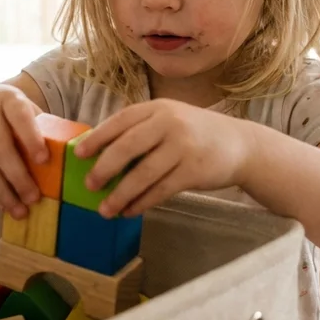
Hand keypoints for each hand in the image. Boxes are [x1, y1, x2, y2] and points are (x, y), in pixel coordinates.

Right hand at [0, 83, 47, 218]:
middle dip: (17, 175)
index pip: (19, 116)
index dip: (31, 138)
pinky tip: (1, 204)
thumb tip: (70, 152)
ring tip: (19, 210)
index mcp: (7, 98)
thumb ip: (39, 124)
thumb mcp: (20, 106)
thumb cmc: (3, 109)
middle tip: (34, 198)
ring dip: (1, 190)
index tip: (44, 161)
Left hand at [74, 99, 252, 217]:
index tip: (79, 154)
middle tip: (89, 185)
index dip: (98, 138)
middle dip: (104, 168)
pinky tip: (129, 211)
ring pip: (143, 174)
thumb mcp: (170, 119)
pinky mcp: (194, 171)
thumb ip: (141, 129)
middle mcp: (170, 124)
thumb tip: (100, 153)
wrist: (240, 144)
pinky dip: (142, 203)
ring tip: (105, 209)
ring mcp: (183, 147)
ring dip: (120, 194)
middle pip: (128, 147)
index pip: (121, 121)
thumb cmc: (195, 133)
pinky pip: (161, 190)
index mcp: (158, 108)